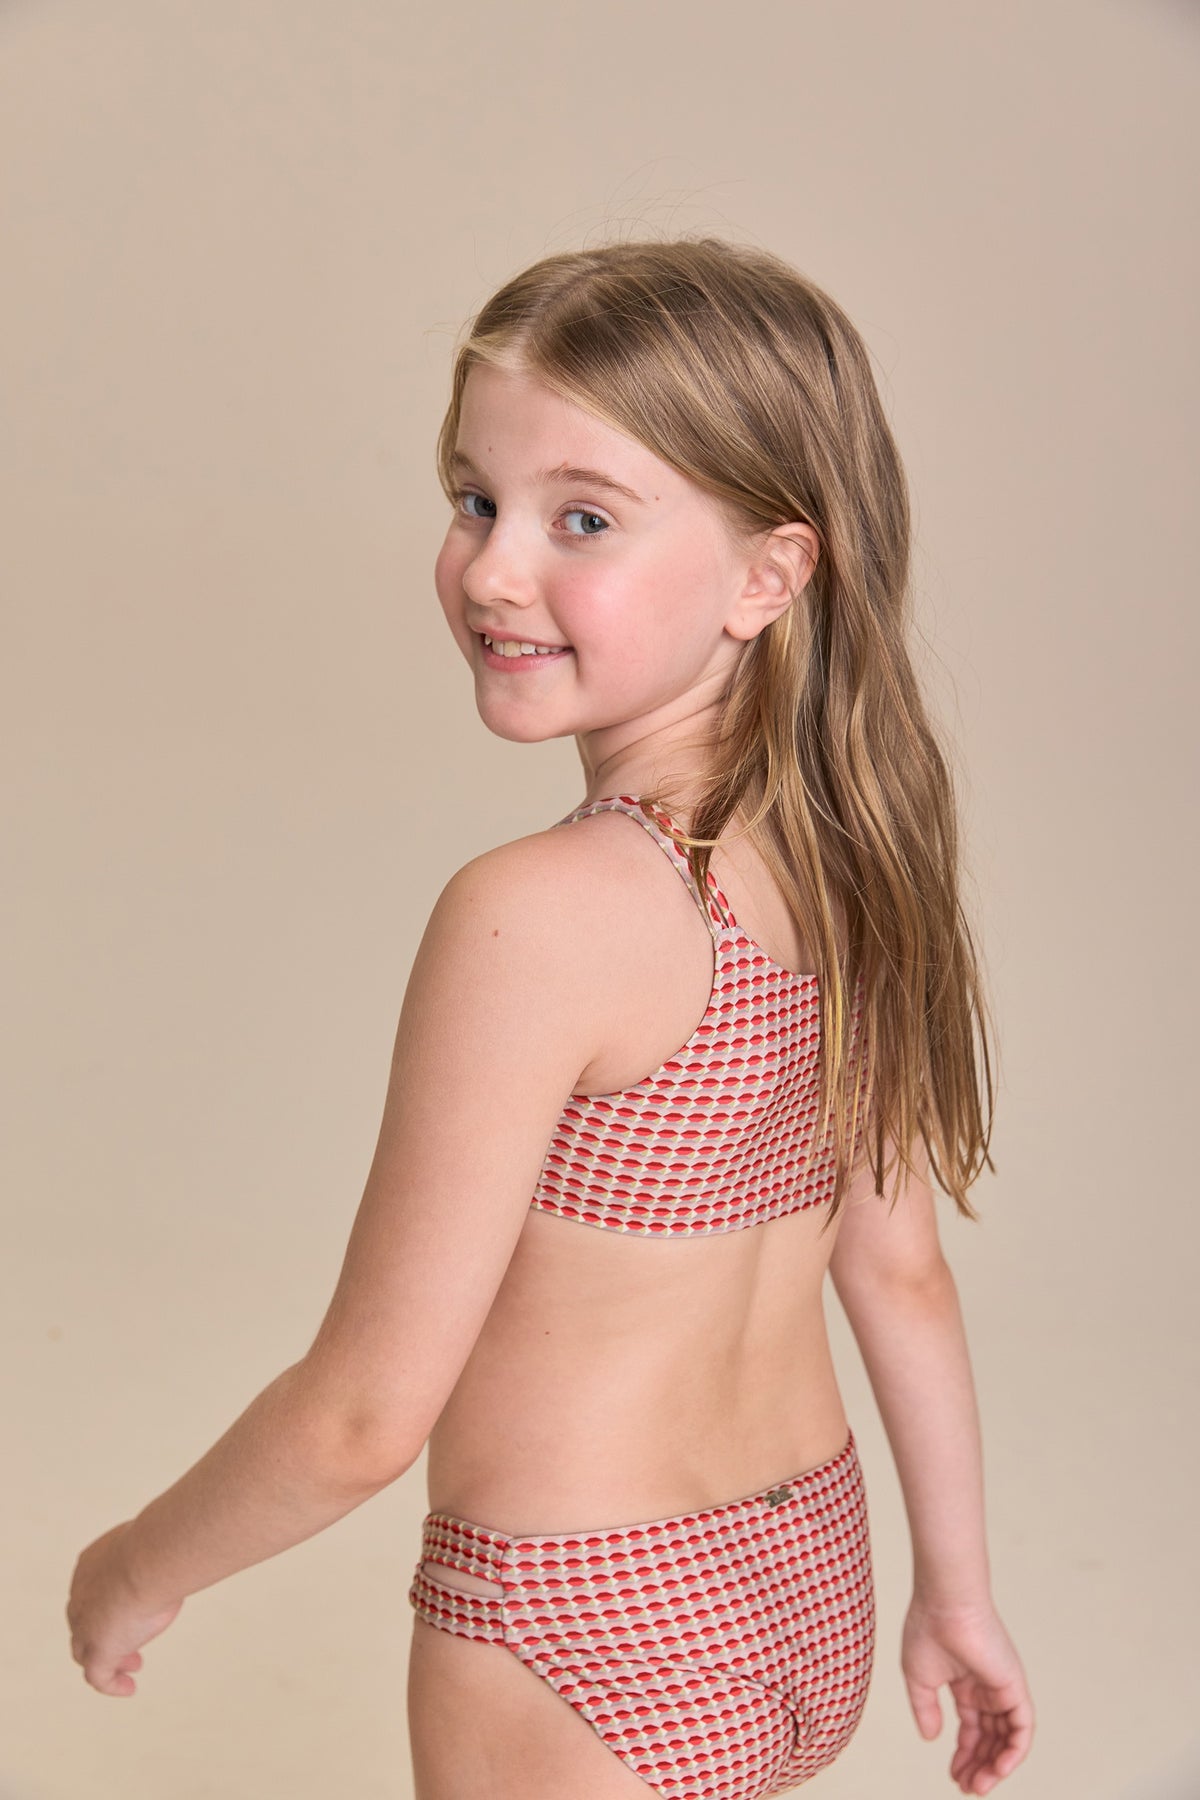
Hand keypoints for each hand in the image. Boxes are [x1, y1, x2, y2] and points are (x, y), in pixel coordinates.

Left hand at [66, 1521, 183, 1695]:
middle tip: (130, 1639)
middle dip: (106, 1631)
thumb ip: (159, 1552)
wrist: (147, 1561)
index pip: (91, 1590)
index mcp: (90, 1566)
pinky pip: (98, 1677)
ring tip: (132, 1665)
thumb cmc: (158, 1545)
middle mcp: (81, 1597)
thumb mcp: (153, 1545)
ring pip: (86, 1651)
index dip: (106, 1603)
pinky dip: (112, 1684)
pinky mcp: (97, 1652)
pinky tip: (129, 1688)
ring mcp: (86, 1626)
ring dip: (110, 1658)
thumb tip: (187, 1544)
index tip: (130, 1609)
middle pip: (85, 1622)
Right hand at [901, 1595, 1033, 1793]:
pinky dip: (1013, 1752)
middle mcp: (988, 1687)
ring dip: (994, 1765)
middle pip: (990, 1737)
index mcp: (966, 1682)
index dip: (963, 1753)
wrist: (945, 1603)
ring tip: (977, 1786)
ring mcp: (1003, 1688)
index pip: (971, 1727)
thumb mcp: (918, 1678)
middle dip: (978, 1764)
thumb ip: (925, 1709)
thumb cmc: (927, 1629)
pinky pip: (1023, 1729)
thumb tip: (931, 1739)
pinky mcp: (1015, 1687)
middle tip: (965, 1787)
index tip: (952, 1776)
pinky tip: (997, 1770)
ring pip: (1007, 1738)